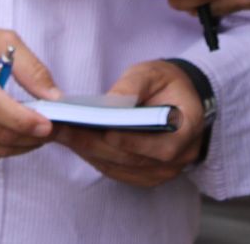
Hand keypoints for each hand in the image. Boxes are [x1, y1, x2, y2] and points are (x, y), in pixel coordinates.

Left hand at [55, 59, 204, 186]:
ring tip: (61, 134)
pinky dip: (95, 157)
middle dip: (96, 144)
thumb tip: (109, 103)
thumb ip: (133, 86)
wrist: (179, 99)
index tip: (106, 132)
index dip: (134, 142)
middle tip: (64, 130)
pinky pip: (117, 171)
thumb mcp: (153, 73)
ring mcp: (162, 171)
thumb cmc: (166, 83)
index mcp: (188, 129)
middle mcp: (179, 158)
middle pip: (134, 159)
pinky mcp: (145, 176)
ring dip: (89, 152)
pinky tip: (73, 143)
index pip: (163, 147)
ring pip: (121, 167)